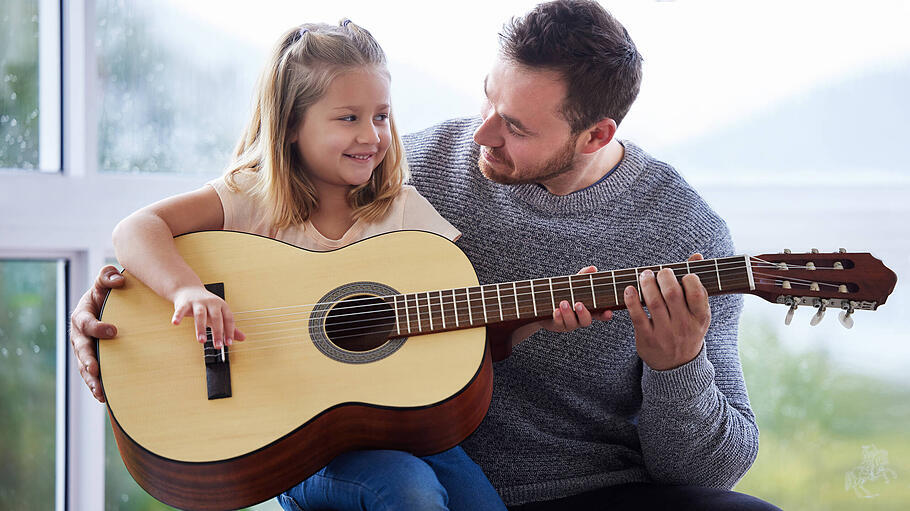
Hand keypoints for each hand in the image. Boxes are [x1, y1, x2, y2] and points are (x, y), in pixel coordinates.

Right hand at [70, 265, 124, 402]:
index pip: (86, 323)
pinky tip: (104, 397)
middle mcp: (79, 335)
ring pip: (84, 366)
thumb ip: (108, 277)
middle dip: (88, 359)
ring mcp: (85, 349)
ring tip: (100, 391)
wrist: (108, 305)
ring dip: (92, 379)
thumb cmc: (107, 292)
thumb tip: (117, 279)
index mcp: (81, 316)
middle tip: (96, 368)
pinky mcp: (92, 360)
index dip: (98, 327)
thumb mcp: (106, 281)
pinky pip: (92, 375)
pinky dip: (97, 385)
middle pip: (81, 349)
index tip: (114, 331)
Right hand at [171, 286, 244, 348]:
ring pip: (200, 315)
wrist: (189, 290)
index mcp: (222, 306)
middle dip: (218, 332)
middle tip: (218, 346)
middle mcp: (211, 303)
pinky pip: (181, 310)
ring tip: (201, 341)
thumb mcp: (219, 315)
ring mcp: (198, 302)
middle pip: (216, 318)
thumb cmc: (206, 305)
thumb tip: (243, 338)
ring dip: (200, 328)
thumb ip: (230, 327)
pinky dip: (178, 316)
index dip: (230, 331)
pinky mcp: (184, 303)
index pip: (228, 319)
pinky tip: (176, 323)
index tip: (229, 343)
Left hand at [510, 265, 612, 345]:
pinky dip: (557, 317)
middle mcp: (579, 318)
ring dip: (568, 313)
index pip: (600, 314)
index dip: (605, 315)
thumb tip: (593, 268)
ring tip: (563, 303)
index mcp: (587, 309)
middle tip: (578, 304)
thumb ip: (583, 276)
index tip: (609, 312)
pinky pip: (558, 324)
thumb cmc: (563, 293)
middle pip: (586, 321)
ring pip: (571, 323)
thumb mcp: (573, 284)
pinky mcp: (556, 325)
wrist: (543, 303)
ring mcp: (568, 323)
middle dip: (583, 313)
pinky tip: (555, 310)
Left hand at [624, 253, 710, 370]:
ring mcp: (665, 333)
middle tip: (658, 272)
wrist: (677, 366)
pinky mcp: (647, 339)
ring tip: (644, 275)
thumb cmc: (687, 330)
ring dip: (646, 284)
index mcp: (700, 318)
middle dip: (664, 276)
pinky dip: (631, 300)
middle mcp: (684, 326)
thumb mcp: (697, 313)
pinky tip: (629, 289)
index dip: (688, 278)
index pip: (697, 293)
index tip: (681, 274)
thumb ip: (696, 284)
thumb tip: (697, 255)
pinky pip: (637, 316)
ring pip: (654, 302)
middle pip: (672, 294)